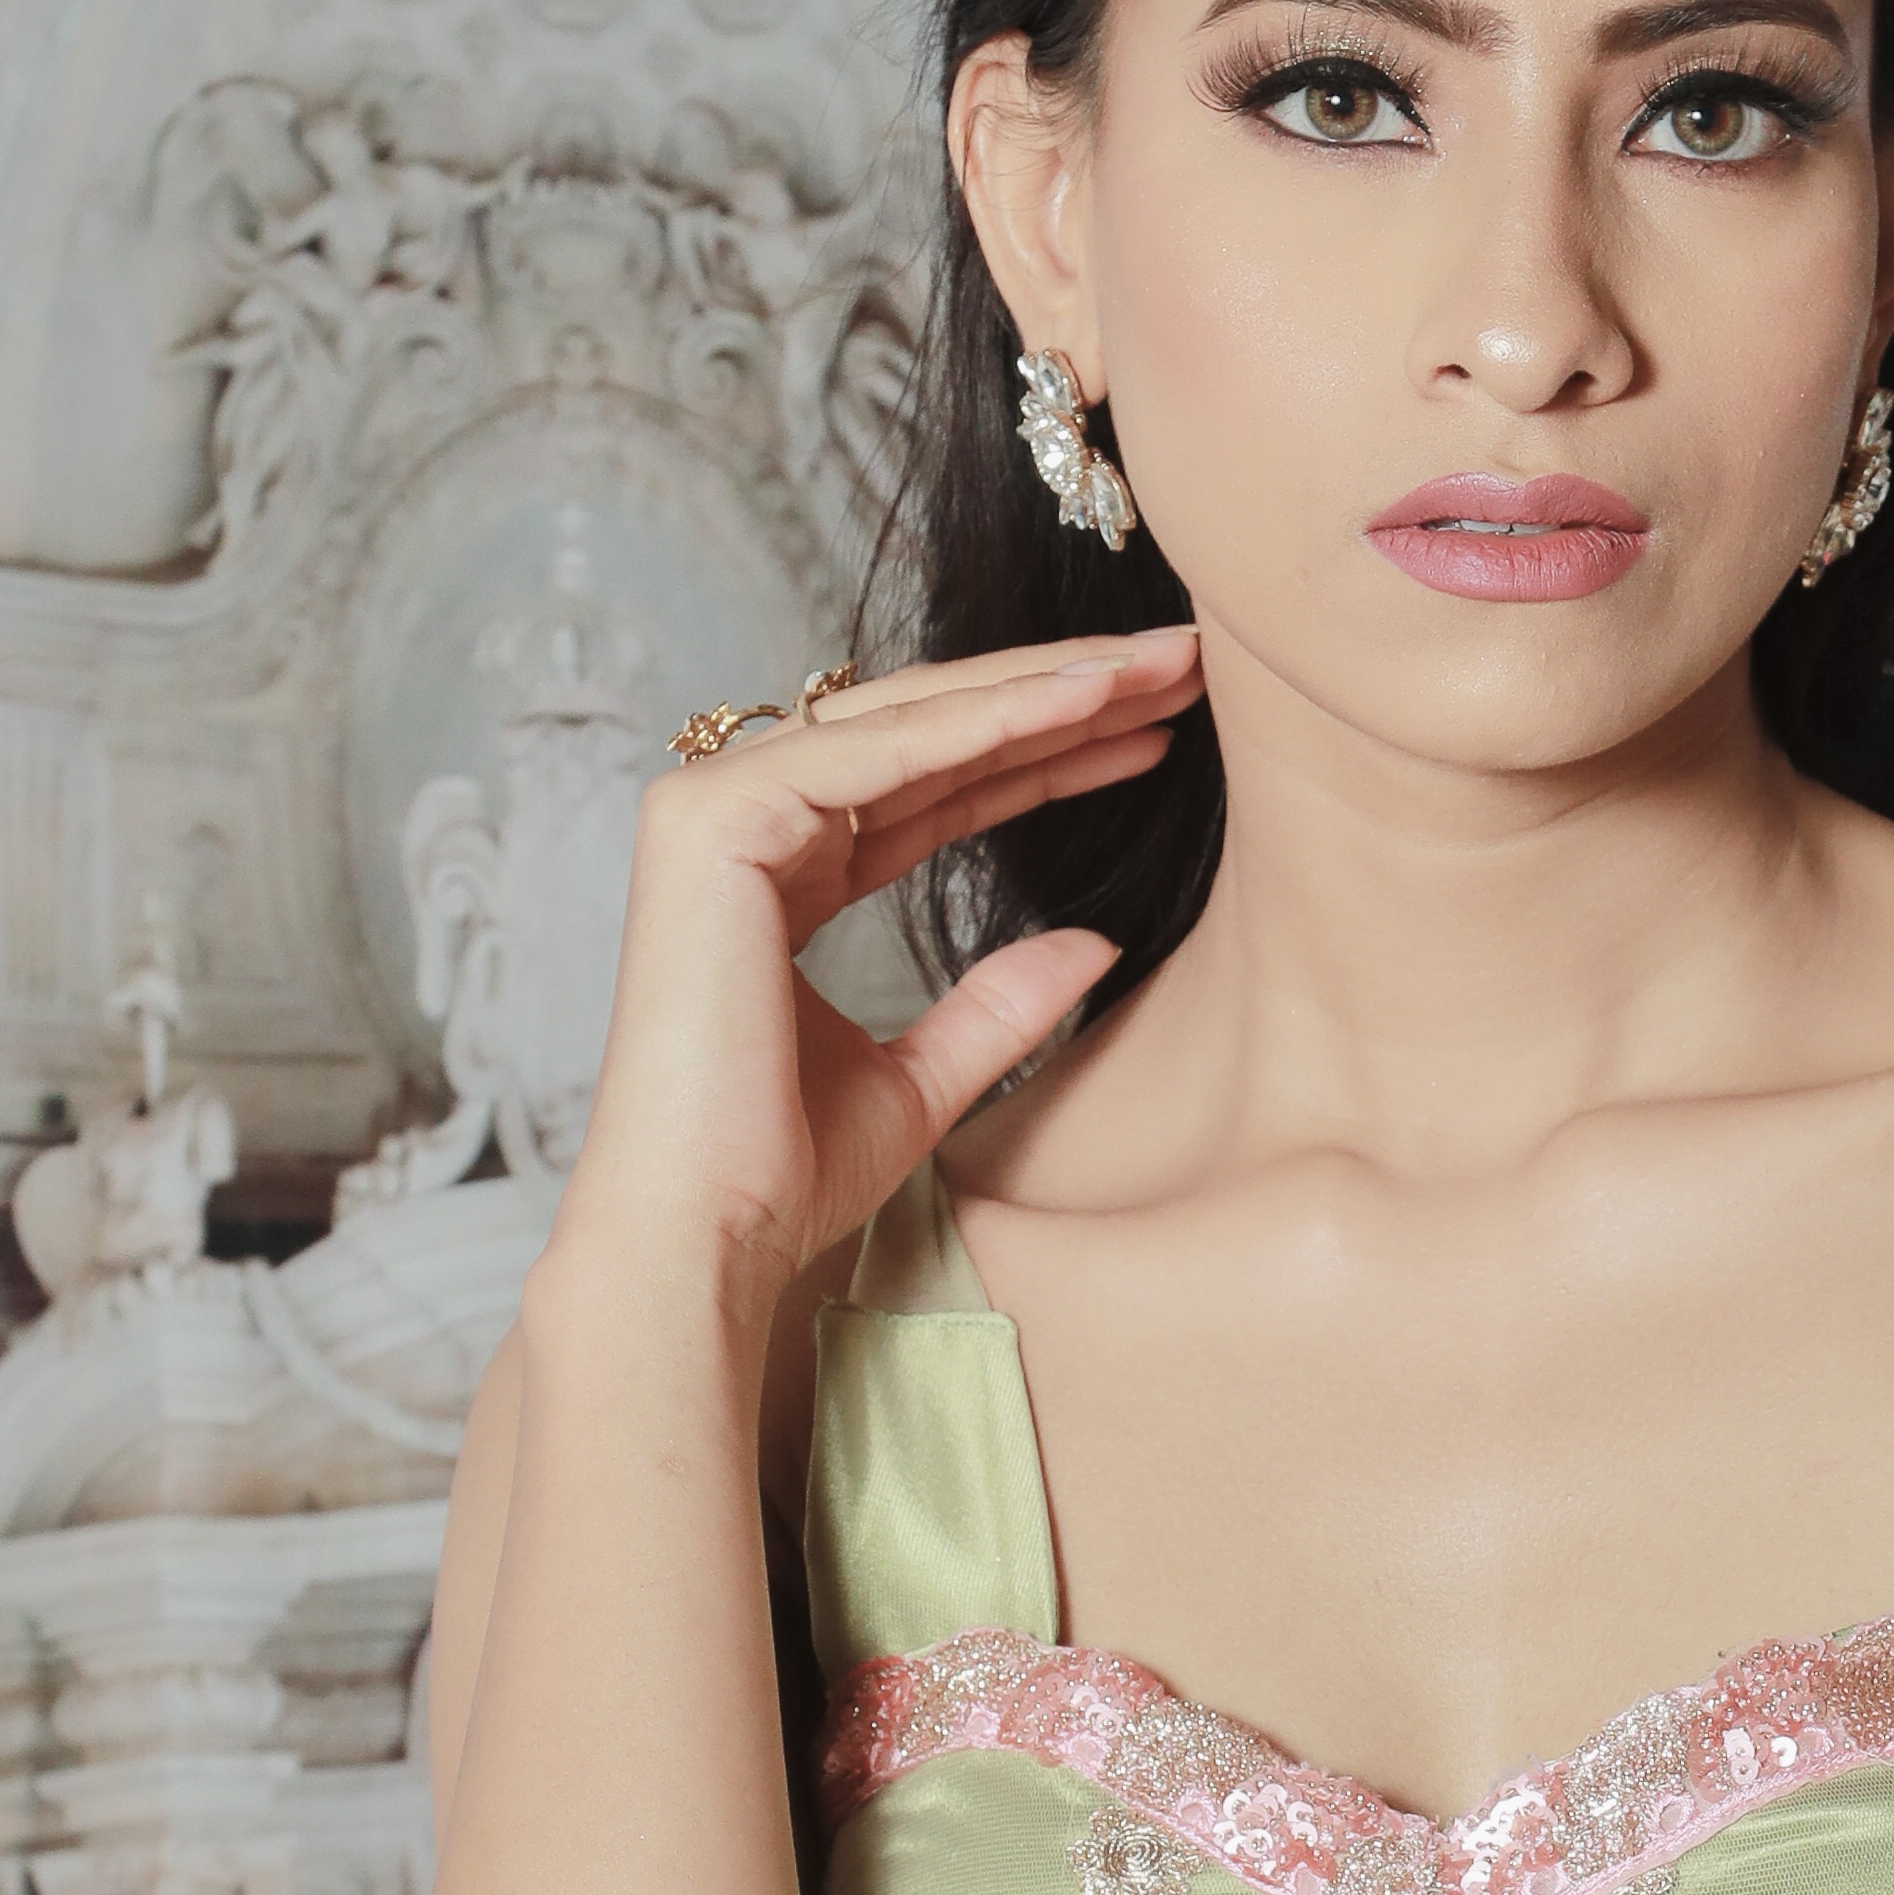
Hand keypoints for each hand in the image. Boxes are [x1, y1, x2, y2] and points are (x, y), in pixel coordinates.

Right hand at [546, 629, 1201, 1332]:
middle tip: (1182, 663)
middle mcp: (742, 820)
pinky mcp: (714, 819)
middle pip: (930, 730)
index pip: (934, 783)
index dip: (1046, 751)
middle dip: (1062, 694)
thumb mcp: (925, 1079)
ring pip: (914, 719)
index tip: (1151, 731)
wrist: (711, 1231)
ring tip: (1160, 663)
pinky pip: (881, 749)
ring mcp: (716, 808)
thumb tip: (1097, 944)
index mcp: (780, 870)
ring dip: (1044, 684)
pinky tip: (1089, 696)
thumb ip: (1001, 1004)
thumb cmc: (786, 1174)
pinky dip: (990, 717)